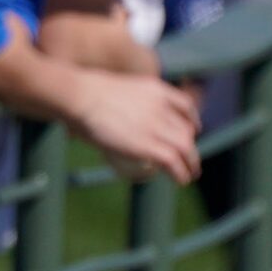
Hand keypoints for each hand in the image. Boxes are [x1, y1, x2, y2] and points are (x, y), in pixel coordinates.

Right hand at [68, 70, 200, 184]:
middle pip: (186, 130)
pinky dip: (181, 173)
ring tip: (189, 175)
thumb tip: (97, 115)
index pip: (185, 105)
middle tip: (189, 160)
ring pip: (186, 148)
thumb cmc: (81, 93)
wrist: (80, 96)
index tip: (192, 131)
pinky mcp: (148, 145)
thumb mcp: (110, 90)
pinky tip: (181, 180)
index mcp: (155, 90)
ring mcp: (156, 126)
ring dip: (191, 164)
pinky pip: (173, 162)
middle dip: (190, 147)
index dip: (192, 121)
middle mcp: (161, 106)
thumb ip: (114, 102)